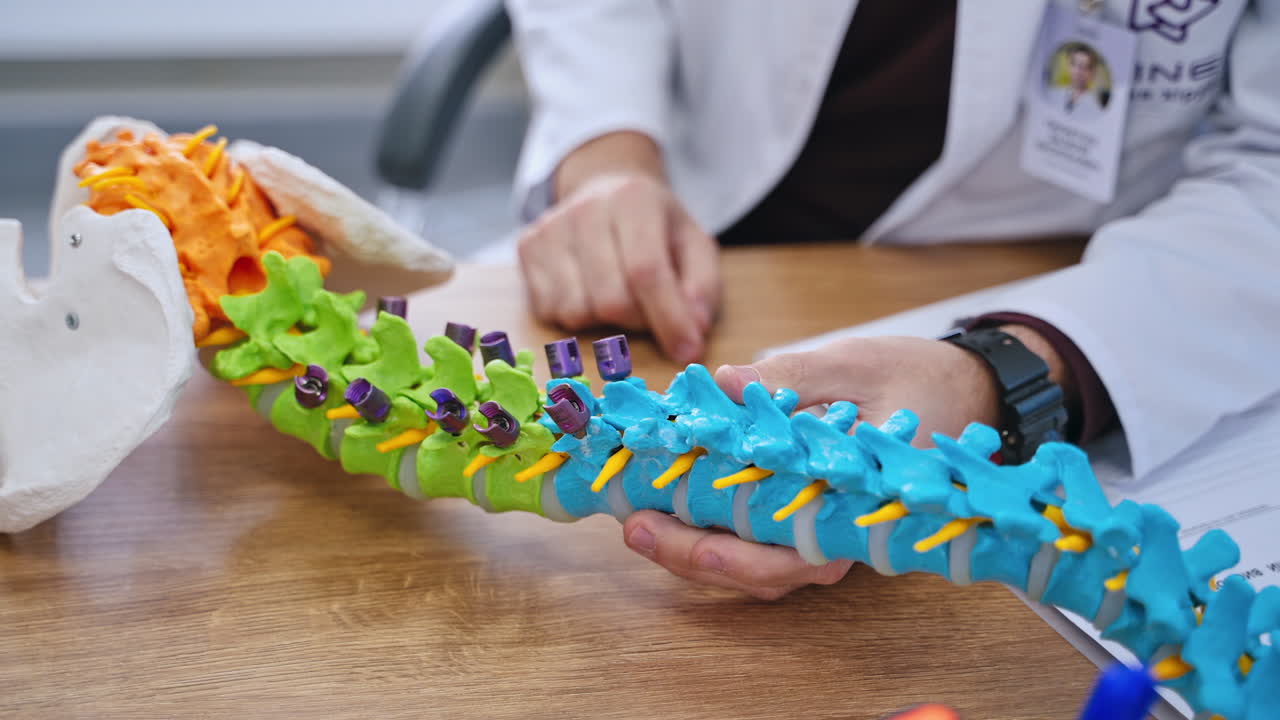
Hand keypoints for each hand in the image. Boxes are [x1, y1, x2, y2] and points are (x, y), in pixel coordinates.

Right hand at [517, 132, 720, 363]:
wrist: (604, 189)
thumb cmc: (655, 225)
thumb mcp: (694, 246)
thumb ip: (702, 288)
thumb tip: (692, 333)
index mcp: (635, 199)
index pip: (647, 271)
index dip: (668, 318)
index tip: (686, 351)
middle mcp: (586, 208)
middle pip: (611, 299)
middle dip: (638, 322)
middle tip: (651, 313)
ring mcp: (550, 227)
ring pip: (576, 311)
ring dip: (604, 322)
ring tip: (619, 296)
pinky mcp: (527, 247)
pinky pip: (550, 311)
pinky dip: (576, 315)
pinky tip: (589, 290)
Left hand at [624, 331, 1068, 598]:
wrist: (969, 389)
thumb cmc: (919, 378)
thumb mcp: (856, 363)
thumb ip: (790, 375)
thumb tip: (724, 382)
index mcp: (861, 502)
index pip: (792, 549)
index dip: (728, 551)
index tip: (669, 523)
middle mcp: (843, 530)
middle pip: (766, 570)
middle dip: (694, 554)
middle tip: (634, 525)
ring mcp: (827, 528)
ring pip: (759, 563)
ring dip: (695, 548)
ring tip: (636, 519)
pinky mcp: (811, 513)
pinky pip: (762, 538)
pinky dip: (713, 524)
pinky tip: (668, 500)